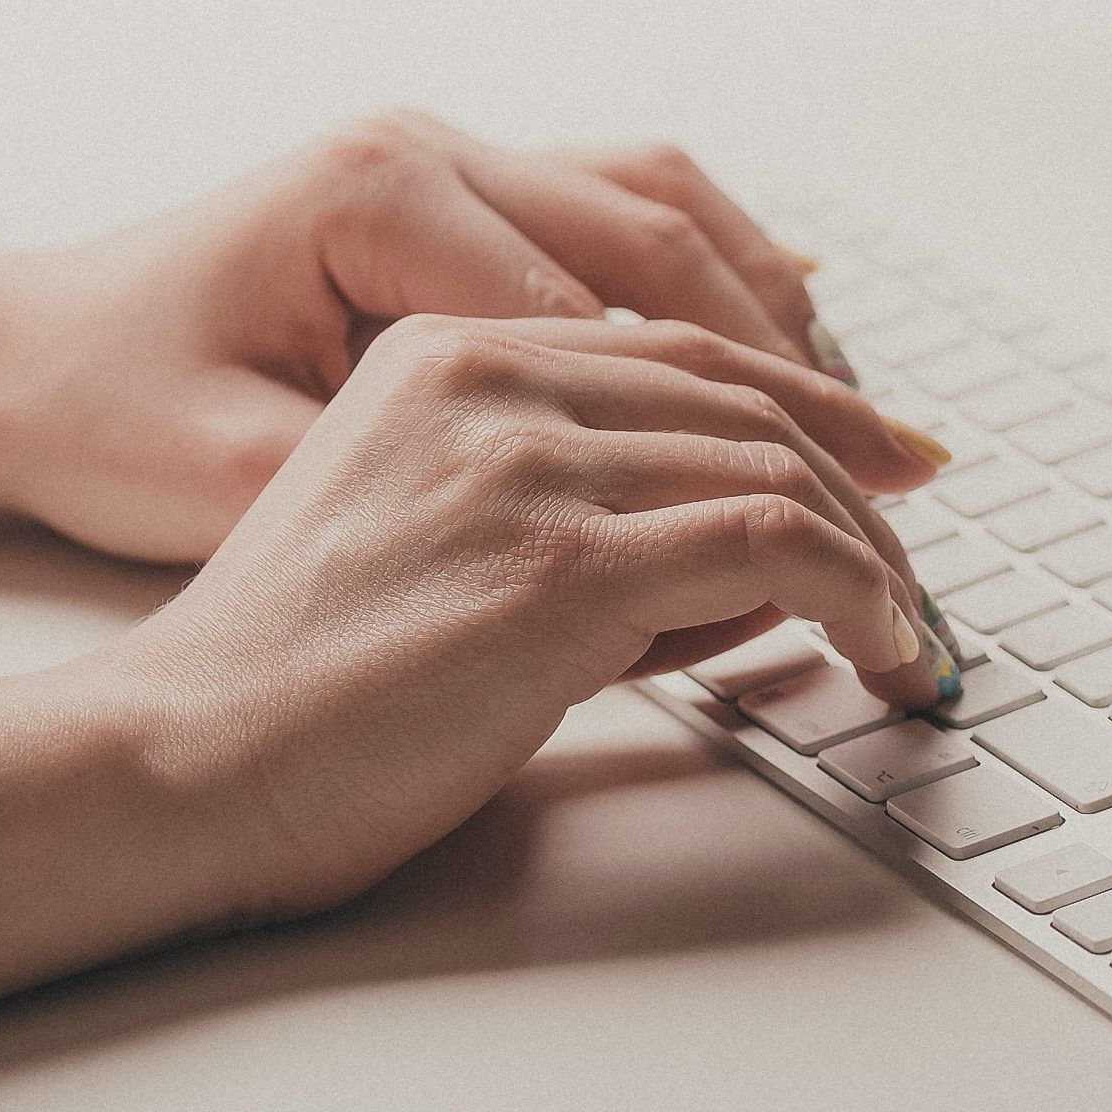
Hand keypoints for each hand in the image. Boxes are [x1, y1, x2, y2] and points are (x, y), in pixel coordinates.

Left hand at [0, 111, 874, 562]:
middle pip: (673, 244)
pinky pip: (634, 206)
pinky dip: (728, 271)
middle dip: (805, 371)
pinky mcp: (463, 186)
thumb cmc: (111, 421)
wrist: (15, 354)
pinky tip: (796, 343)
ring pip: (674, 206)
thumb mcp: (254, 483)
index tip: (828, 528)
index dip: (738, 433)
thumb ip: (445, 507)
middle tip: (908, 474)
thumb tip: (646, 568)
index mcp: (380, 198)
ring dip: (785, 314)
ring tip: (869, 422)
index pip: (614, 317)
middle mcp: (428, 148)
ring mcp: (451, 152)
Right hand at [96, 313, 950, 919]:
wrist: (188, 758)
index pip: (685, 353)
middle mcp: (491, 382)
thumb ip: (590, 518)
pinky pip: (770, 546)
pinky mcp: (560, 564)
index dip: (813, 403)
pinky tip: (880, 647)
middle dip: (864, 483)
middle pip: (745, 401)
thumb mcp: (448, 545)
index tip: (895, 461)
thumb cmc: (307, 687)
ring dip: (873, 557)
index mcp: (449, 356)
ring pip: (774, 468)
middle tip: (923, 566)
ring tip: (909, 633)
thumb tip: (764, 557)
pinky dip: (856, 593)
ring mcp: (527, 466)